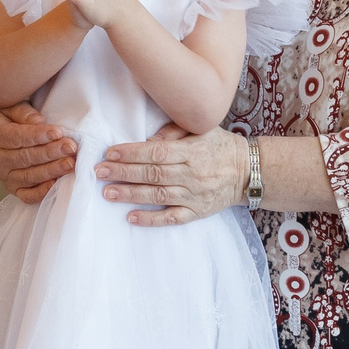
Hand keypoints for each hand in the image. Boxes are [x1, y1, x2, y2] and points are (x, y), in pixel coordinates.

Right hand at [0, 103, 76, 203]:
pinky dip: (41, 192)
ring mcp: (5, 177)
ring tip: (69, 163)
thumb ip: (24, 112)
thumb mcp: (13, 108)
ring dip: (51, 170)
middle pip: (25, 157)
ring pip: (29, 176)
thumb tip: (38, 121)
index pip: (17, 137)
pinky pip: (27, 195)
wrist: (4, 135)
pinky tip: (56, 183)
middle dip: (50, 153)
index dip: (38, 135)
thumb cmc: (12, 120)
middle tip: (70, 147)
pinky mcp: (14, 189)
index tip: (57, 132)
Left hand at [96, 127, 248, 226]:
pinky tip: (131, 218)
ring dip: (130, 194)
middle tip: (99, 172)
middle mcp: (192, 174)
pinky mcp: (197, 212)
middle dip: (123, 172)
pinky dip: (151, 219)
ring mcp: (194, 196)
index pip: (157, 153)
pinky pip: (172, 218)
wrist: (249, 172)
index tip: (110, 152)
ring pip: (158, 196)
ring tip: (107, 192)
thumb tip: (148, 141)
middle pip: (153, 174)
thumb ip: (174, 131)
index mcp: (192, 152)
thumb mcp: (202, 129)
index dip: (132, 153)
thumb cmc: (221, 146)